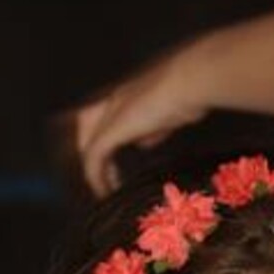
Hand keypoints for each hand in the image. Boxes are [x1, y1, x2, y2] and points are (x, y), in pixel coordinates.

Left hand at [75, 49, 209, 197]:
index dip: (103, 141)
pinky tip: (106, 190)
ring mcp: (111, 113)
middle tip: (105, 178)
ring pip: (86, 143)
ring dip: (94, 170)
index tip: (114, 165)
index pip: (101, 117)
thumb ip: (152, 130)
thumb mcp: (167, 116)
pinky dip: (97, 176)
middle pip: (85, 126)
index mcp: (127, 96)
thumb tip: (142, 143)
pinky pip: (95, 157)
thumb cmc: (188, 94)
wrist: (188, 82)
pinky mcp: (113, 128)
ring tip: (104, 190)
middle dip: (91, 153)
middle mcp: (113, 102)